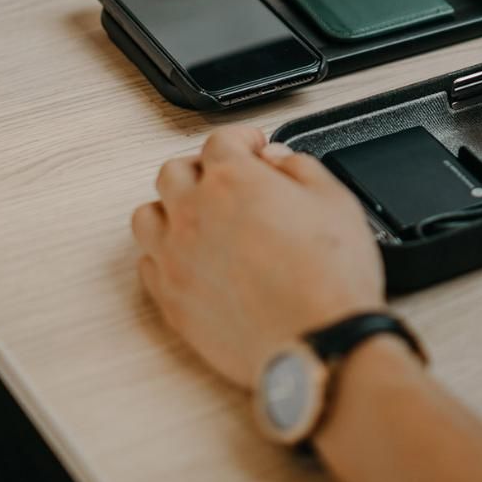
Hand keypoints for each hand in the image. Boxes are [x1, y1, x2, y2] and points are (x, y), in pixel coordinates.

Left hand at [132, 125, 383, 388]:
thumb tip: (277, 160)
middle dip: (202, 168)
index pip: (221, 140)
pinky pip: (148, 265)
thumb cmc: (328, 277)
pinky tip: (192, 259)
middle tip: (226, 179)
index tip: (254, 147)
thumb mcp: (334, 199)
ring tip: (199, 217)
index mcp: (233, 180)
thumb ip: (299, 166)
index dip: (242, 139)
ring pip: (148, 216)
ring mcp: (176, 259)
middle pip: (173, 171)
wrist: (317, 343)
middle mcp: (194, 213)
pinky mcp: (171, 301)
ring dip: (171, 208)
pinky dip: (165, 254)